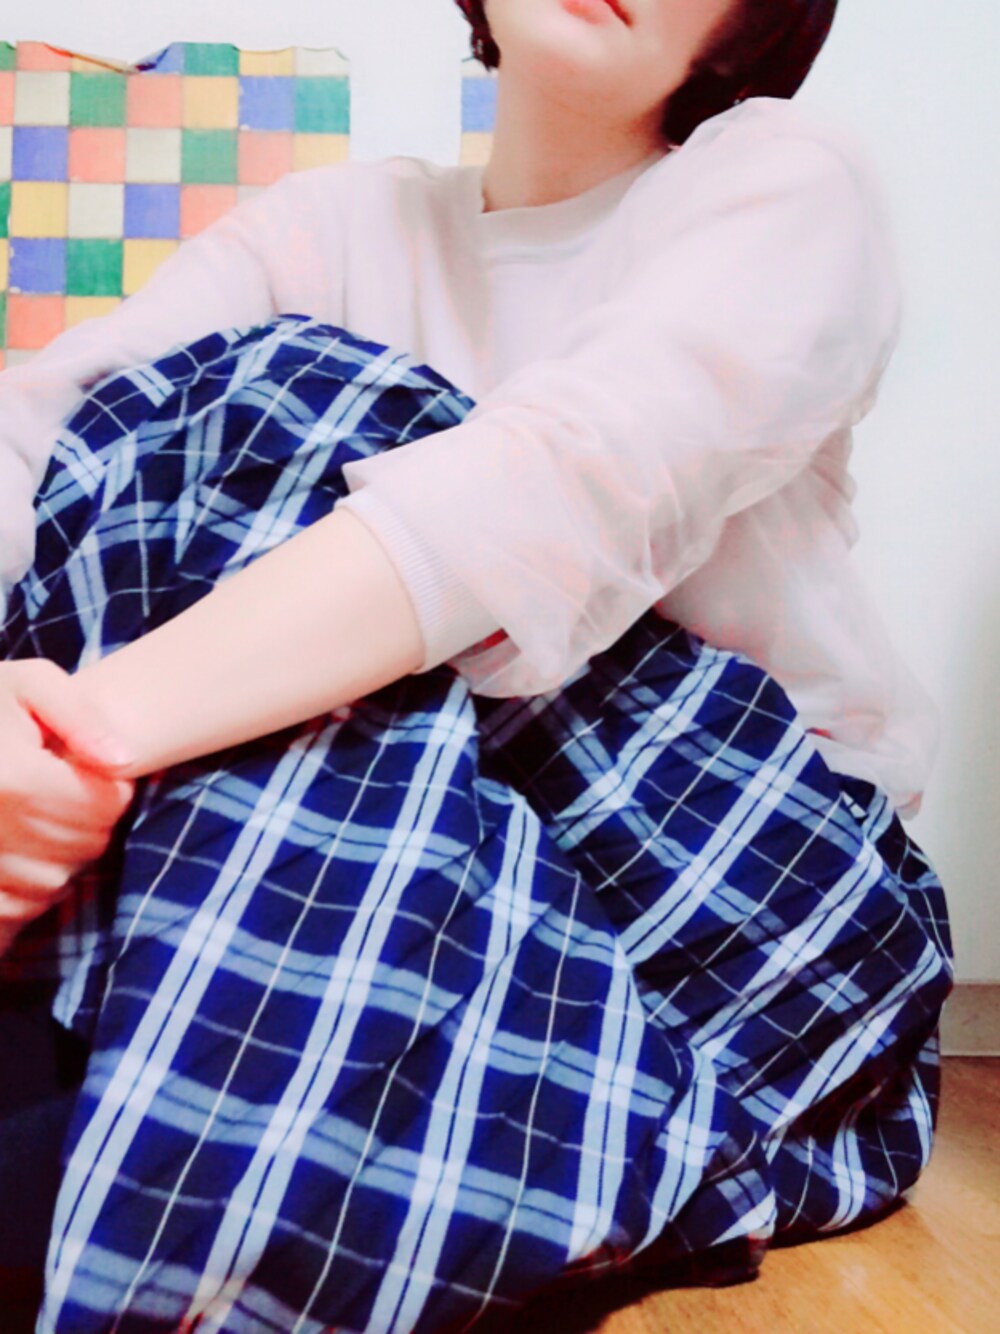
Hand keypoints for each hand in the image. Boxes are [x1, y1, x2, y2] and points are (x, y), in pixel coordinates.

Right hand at [0, 659, 134, 955]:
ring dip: (60, 856)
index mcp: (11, 778)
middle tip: (65, 792)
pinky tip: (18, 849)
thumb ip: (80, 716)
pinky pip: (15, 910)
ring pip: (54, 882)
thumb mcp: (29, 684)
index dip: (111, 789)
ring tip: (38, 815)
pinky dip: (26, 889)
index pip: (103, 807)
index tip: (90, 769)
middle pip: (84, 848)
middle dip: (88, 822)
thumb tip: (124, 761)